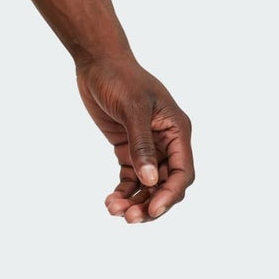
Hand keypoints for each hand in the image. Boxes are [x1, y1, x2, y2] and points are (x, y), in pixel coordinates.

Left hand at [75, 56, 194, 222]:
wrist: (97, 60)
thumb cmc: (120, 77)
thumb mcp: (133, 108)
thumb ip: (142, 145)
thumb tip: (150, 182)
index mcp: (176, 130)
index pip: (182, 172)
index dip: (170, 195)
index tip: (152, 210)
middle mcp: (166, 142)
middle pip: (165, 184)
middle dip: (150, 203)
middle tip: (129, 218)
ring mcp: (147, 146)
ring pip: (148, 185)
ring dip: (134, 201)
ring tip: (114, 210)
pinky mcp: (128, 148)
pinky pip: (131, 177)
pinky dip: (123, 191)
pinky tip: (110, 200)